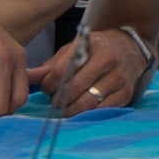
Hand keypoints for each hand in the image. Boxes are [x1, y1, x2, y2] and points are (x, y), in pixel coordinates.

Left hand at [34, 26, 153, 117]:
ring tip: (65, 107)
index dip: (49, 84)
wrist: (131, 49)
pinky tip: (81, 110)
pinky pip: (101, 110)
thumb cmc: (95, 50)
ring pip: (87, 103)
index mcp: (90, 44)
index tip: (47, 88)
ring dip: (70, 110)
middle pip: (73, 89)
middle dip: (58, 99)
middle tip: (54, 101)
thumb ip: (51, 65)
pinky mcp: (125, 94)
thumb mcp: (73, 50)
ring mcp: (118, 77)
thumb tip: (27, 76)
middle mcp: (107, 59)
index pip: (62, 70)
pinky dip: (87, 114)